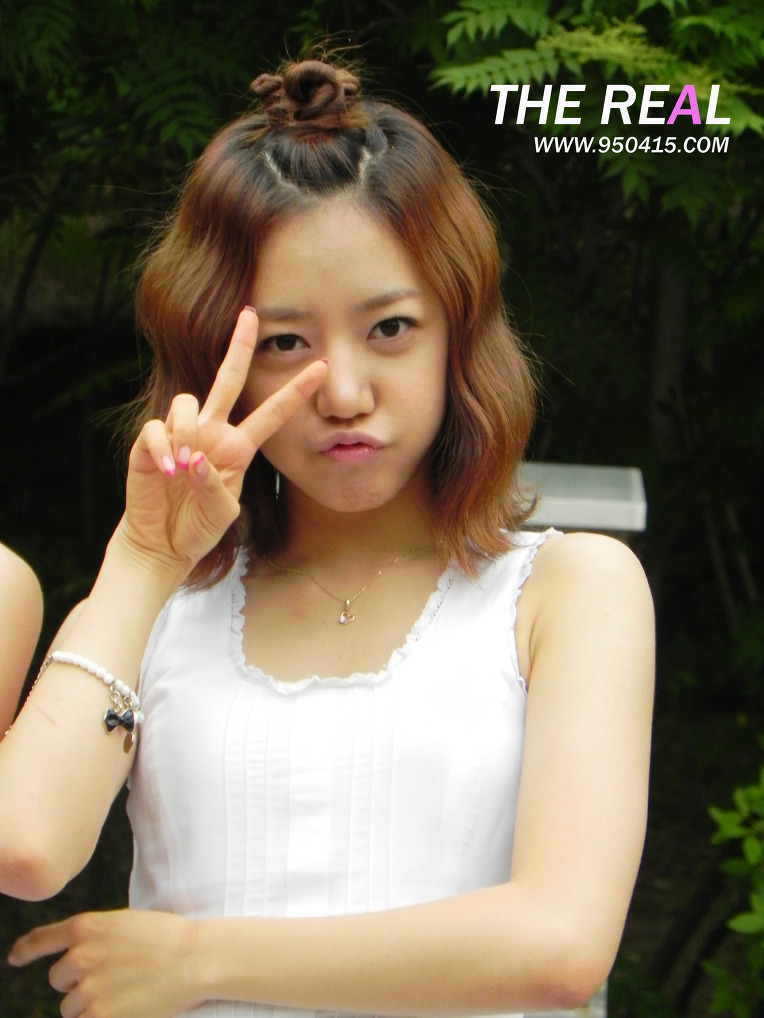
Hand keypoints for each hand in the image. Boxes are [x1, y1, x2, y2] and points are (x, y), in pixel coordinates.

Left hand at [8, 909, 204, 1017]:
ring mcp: (88, 987)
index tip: (14, 958)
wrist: (194, 958)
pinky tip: (121, 1007)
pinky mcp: (100, 1014)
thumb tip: (74, 960)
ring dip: (88, 1003)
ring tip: (122, 992)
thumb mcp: (125, 924)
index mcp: (87, 927)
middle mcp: (80, 956)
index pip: (42, 939)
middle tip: (110, 977)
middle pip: (58, 978)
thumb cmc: (167, 938)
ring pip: (69, 1006)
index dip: (25, 950)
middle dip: (76, 981)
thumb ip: (95, 938)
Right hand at [120, 307, 326, 571]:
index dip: (295, 391)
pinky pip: (156, 429)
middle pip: (228, 379)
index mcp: (238, 448)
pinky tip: (167, 470)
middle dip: (239, 346)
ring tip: (184, 468)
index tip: (322, 367)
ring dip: (186, 432)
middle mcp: (212, 433)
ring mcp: (181, 435)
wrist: (163, 542)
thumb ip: (216, 488)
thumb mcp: (221, 514)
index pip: (271, 413)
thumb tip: (198, 460)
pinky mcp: (150, 442)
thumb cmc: (198, 527)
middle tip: (250, 314)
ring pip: (187, 402)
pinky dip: (162, 448)